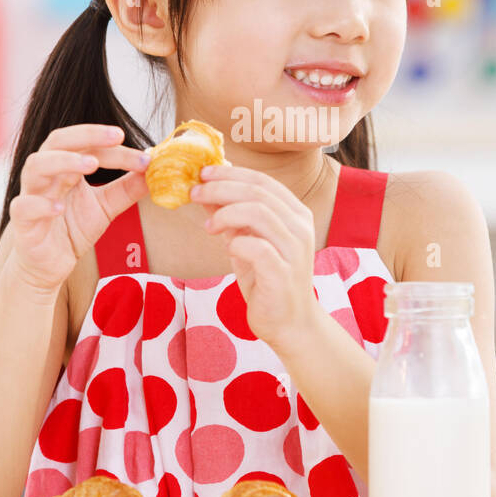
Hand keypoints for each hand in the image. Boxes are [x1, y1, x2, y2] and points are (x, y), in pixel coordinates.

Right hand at [7, 124, 150, 293]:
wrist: (47, 265)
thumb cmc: (71, 229)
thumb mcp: (106, 207)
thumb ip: (127, 189)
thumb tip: (154, 171)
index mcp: (66, 167)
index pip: (89, 147)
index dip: (117, 150)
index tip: (145, 157)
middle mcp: (47, 175)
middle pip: (58, 142)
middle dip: (87, 136)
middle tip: (117, 137)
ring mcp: (32, 195)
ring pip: (37, 166)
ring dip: (64, 161)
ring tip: (91, 165)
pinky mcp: (23, 222)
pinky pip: (24, 206)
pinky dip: (42, 204)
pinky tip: (60, 207)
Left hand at [190, 164, 324, 350]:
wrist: (290, 323)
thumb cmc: (268, 281)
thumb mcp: (246, 242)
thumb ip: (232, 217)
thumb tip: (205, 191)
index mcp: (295, 214)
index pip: (263, 181)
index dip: (231, 173)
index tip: (203, 173)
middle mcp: (300, 227)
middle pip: (258, 192)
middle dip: (221, 188)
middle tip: (195, 192)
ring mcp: (294, 250)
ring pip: (259, 213)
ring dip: (225, 213)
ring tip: (209, 226)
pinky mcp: (283, 273)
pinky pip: (257, 248)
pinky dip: (236, 243)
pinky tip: (227, 249)